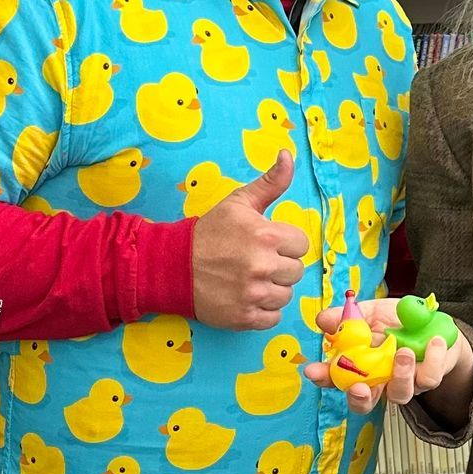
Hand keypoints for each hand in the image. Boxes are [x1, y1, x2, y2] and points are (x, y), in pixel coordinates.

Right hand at [190, 152, 308, 329]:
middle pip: (296, 271)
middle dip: (280, 266)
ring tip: (250, 278)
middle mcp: (262, 266)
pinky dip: (263, 310)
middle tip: (256, 261)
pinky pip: (273, 317)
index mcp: (266, 236)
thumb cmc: (209, 232)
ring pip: (286, 295)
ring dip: (273, 288)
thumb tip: (288, 155)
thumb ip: (271, 182)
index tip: (265, 243)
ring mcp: (253, 294)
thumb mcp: (239, 202)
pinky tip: (247, 296)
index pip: (301, 244)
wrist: (172, 265)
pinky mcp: (244, 317)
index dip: (285, 243)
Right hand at [303, 296, 472, 414]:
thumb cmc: (398, 320)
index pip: (336, 377)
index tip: (313, 371)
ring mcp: (403, 383)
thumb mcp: (372, 312)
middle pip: (364, 403)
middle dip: (359, 399)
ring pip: (399, 395)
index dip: (323, 377)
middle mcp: (379, 380)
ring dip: (400, 376)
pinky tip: (434, 341)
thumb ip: (349, 317)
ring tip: (403, 352)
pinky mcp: (428, 379)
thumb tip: (323, 320)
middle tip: (359, 388)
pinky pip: (429, 378)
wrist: (433, 322)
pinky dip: (432, 359)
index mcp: (359, 365)